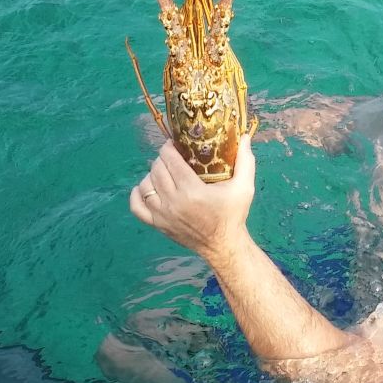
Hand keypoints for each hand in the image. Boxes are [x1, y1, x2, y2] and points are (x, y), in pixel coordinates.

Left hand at [130, 135, 255, 261]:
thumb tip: (245, 137)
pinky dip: (138, 194)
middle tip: (172, 157)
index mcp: (192, 191)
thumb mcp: (244, 187)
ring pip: (145, 185)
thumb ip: (246, 161)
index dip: (169, 148)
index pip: (170, 160)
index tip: (175, 144)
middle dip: (162, 159)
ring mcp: (162, 215)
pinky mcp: (157, 225)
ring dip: (151, 174)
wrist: (223, 245)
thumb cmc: (233, 215)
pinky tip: (147, 188)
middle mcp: (174, 202)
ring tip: (163, 172)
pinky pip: (136, 206)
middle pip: (157, 170)